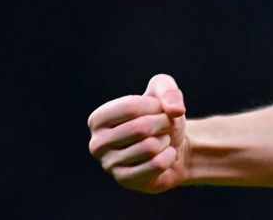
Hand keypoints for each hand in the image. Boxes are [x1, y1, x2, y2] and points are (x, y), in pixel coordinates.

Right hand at [87, 74, 189, 192]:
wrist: (174, 145)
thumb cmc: (161, 116)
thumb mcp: (164, 91)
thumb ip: (168, 90)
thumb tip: (175, 110)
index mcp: (98, 119)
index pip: (131, 107)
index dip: (155, 106)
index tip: (160, 109)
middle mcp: (97, 143)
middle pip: (141, 128)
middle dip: (164, 123)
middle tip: (166, 125)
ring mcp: (108, 165)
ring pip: (151, 147)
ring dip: (165, 140)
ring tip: (161, 141)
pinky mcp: (125, 181)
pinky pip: (157, 165)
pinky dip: (169, 156)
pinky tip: (164, 155)